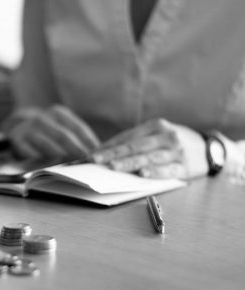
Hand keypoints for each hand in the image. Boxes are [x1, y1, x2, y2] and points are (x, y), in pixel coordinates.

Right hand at [6, 105, 99, 159]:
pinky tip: (46, 165)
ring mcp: (28, 129)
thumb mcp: (61, 127)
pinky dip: (38, 158)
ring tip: (69, 165)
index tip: (97, 151)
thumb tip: (96, 151)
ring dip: (58, 155)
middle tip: (85, 160)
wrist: (18, 127)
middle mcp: (42, 118)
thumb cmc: (48, 131)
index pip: (76, 126)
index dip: (88, 139)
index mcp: (58, 113)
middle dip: (76, 149)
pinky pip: (28, 151)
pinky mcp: (17, 140)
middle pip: (62, 136)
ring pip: (46, 143)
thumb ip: (77, 137)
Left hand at [92, 119, 208, 178]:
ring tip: (113, 167)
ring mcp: (176, 151)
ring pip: (148, 157)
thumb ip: (137, 142)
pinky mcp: (185, 166)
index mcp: (156, 125)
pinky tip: (142, 174)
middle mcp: (166, 136)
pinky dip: (154, 172)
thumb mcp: (158, 135)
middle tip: (96, 159)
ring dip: (129, 163)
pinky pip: (167, 170)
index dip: (109, 145)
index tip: (92, 153)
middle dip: (113, 153)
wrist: (210, 148)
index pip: (128, 137)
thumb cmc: (175, 142)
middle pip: (135, 146)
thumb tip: (107, 152)